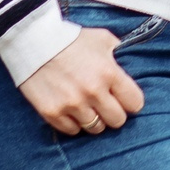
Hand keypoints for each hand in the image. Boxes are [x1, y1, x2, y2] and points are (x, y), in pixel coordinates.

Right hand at [17, 28, 145, 136]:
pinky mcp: (52, 113)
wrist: (34, 41)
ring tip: (88, 107)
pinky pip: (72, 131)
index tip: (125, 98)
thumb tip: (130, 63)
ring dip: (94, 119)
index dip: (131, 102)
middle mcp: (93, 92)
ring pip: (95, 128)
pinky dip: (74, 123)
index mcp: (109, 73)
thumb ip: (119, 53)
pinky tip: (72, 110)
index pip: (135, 103)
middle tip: (106, 105)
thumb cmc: (72, 38)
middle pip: (117, 121)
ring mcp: (72, 104)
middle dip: (115, 113)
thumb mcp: (102, 39)